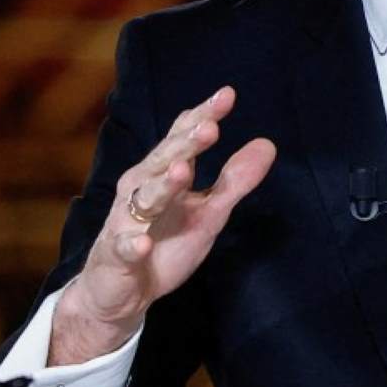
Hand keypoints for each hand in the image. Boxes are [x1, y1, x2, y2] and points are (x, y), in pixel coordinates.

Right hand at [51, 86, 275, 364]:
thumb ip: (234, 181)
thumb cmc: (163, 244)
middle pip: (164, 159)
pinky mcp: (118, 254)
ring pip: (145, 198)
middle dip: (186, 143)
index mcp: (163, 173)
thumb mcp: (208, 213)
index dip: (203, 116)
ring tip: (182, 171)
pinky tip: (142, 243)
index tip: (227, 95)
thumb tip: (268, 143)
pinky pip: (125, 247)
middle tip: (210, 127)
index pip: (183, 137)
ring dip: (163, 185)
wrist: (119, 291)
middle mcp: (141, 188)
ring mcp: (127, 220)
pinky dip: (132, 244)